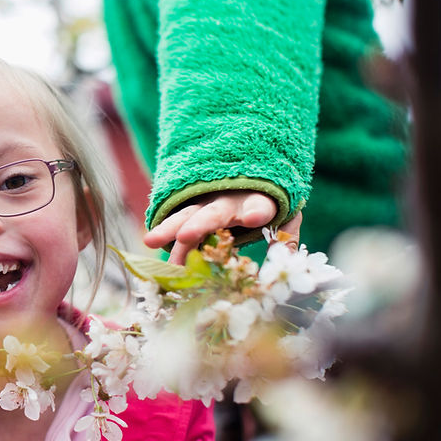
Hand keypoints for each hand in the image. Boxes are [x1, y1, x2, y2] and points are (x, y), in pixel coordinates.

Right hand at [144, 191, 295, 263]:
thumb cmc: (269, 203)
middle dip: (199, 224)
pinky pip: (178, 225)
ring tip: (150, 240)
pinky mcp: (192, 211)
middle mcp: (228, 201)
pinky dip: (166, 238)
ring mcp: (206, 204)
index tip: (255, 217)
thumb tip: (290, 259)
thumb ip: (287, 235)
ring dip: (169, 229)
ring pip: (186, 217)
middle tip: (186, 236)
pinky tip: (155, 252)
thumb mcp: (287, 216)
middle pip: (213, 213)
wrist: (246, 180)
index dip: (255, 211)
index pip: (258, 205)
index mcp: (257, 202)